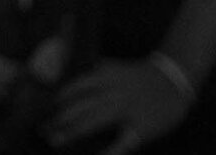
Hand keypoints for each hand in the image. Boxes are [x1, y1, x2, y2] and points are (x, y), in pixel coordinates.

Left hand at [46, 58, 190, 153]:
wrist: (174, 81)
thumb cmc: (138, 78)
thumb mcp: (113, 69)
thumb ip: (92, 75)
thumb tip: (63, 78)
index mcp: (105, 75)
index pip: (74, 87)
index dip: (56, 99)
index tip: (41, 109)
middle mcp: (113, 91)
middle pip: (79, 105)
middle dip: (58, 119)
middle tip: (42, 129)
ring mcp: (126, 109)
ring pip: (93, 121)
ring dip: (71, 132)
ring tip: (54, 141)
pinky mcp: (141, 127)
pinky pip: (122, 143)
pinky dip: (108, 152)